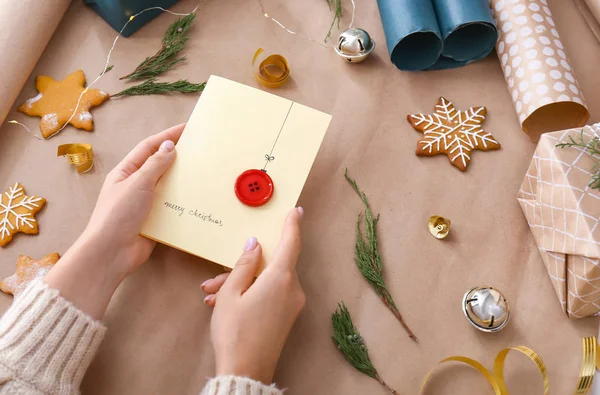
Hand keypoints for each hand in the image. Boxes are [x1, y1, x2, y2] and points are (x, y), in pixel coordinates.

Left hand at [45, 124, 184, 318]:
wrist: (111, 253)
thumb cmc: (119, 214)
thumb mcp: (137, 183)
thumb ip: (155, 165)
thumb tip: (169, 146)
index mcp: (126, 172)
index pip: (149, 147)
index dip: (168, 136)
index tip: (188, 128)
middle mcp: (135, 185)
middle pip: (159, 166)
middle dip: (177, 157)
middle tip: (200, 150)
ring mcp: (145, 204)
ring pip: (167, 186)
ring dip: (182, 180)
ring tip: (203, 173)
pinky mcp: (155, 221)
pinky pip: (172, 207)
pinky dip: (183, 202)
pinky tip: (198, 199)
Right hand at [202, 208, 305, 383]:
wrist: (246, 372)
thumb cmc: (235, 332)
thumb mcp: (230, 293)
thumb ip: (244, 264)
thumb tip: (255, 245)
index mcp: (281, 278)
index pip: (291, 242)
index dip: (292, 224)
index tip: (295, 211)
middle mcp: (292, 289)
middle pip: (271, 265)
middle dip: (243, 267)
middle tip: (217, 279)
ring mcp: (292, 304)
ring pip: (267, 281)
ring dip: (242, 284)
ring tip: (213, 296)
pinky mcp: (287, 317)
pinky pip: (271, 295)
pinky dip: (251, 295)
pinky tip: (224, 306)